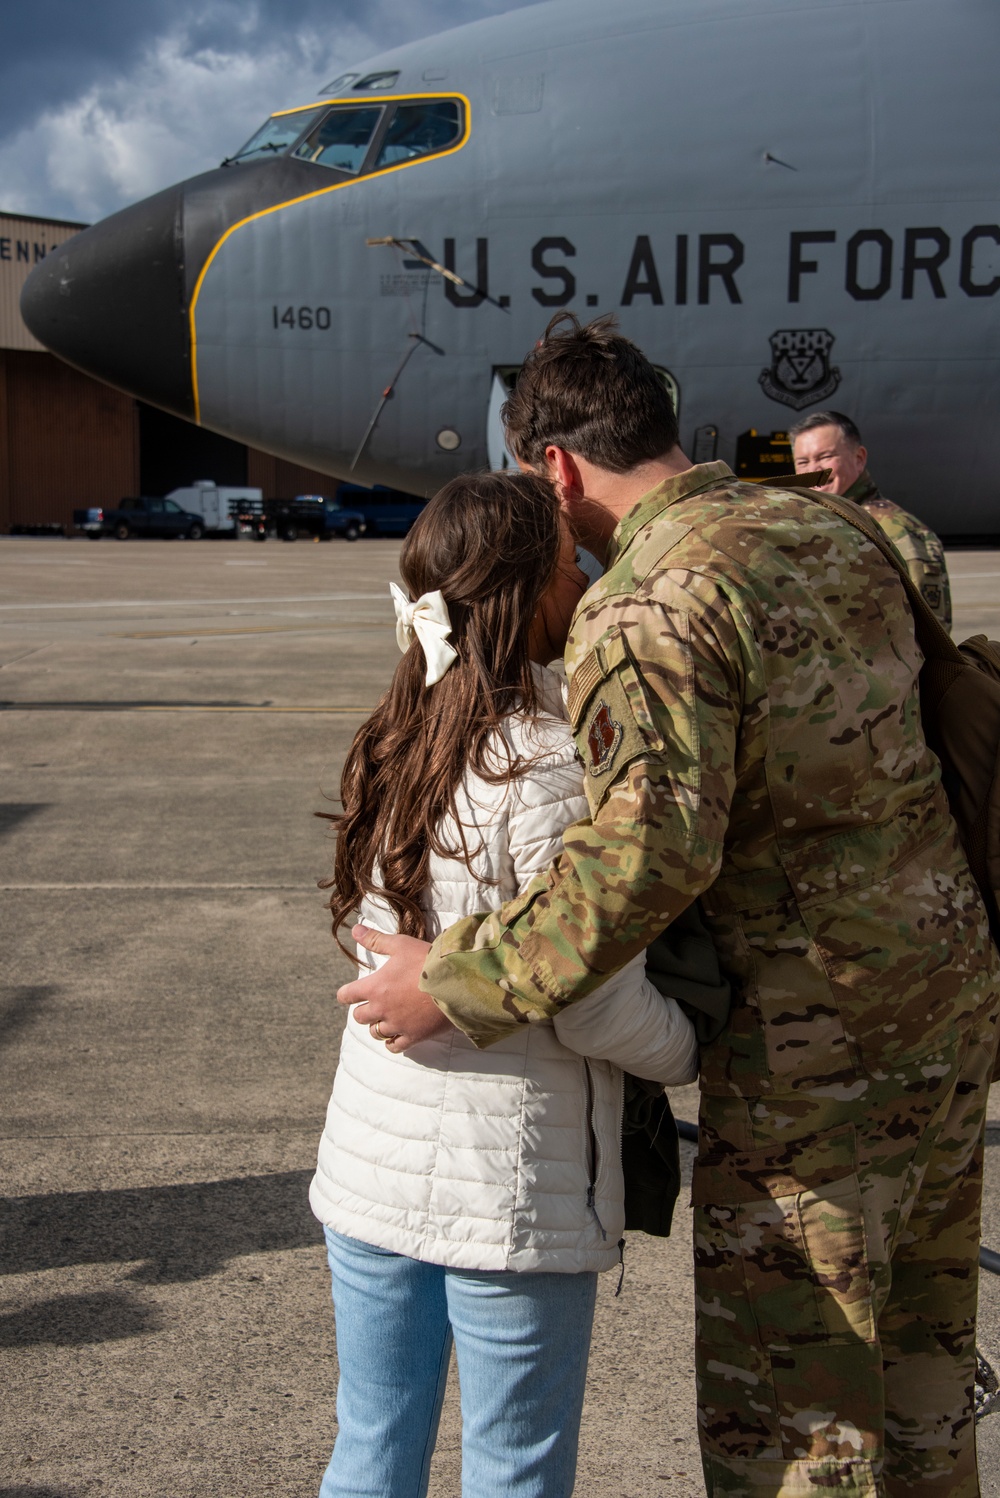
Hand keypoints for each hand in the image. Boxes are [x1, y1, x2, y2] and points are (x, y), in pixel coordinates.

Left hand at [337, 925, 453, 1051]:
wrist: (455, 982)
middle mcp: (381, 1009)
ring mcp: (397, 1025)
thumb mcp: (400, 945)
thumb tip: (355, 929)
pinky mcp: (413, 1036)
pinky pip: (394, 1046)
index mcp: (375, 987)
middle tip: (374, 1003)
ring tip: (387, 1017)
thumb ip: (376, 940)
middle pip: (359, 1017)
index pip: (347, 995)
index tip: (351, 993)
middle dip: (364, 1010)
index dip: (347, 993)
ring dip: (378, 1025)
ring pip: (375, 1032)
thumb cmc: (427, 960)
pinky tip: (397, 1034)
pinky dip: (392, 1042)